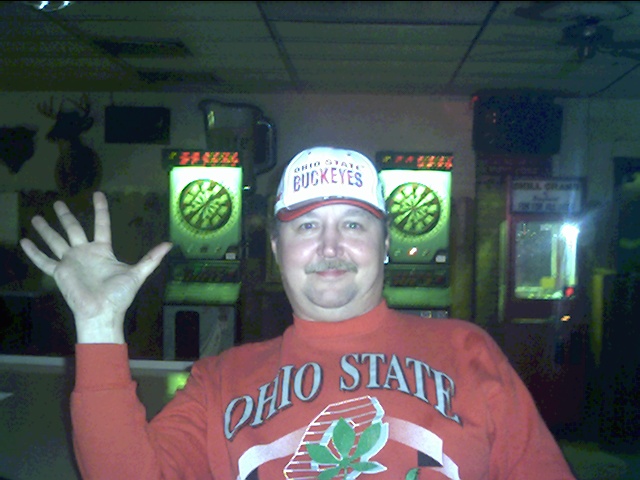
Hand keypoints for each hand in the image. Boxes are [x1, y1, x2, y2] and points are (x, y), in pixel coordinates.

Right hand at [19, 191, 172, 343]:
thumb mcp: (138, 273)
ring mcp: (71, 261)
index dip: (100, 209)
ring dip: (46, 230)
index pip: (101, 224)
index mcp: (103, 251)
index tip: (97, 194)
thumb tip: (170, 244)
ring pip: (55, 240)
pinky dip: (33, 252)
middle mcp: (85, 253)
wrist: (102, 312)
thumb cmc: (120, 295)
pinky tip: (24, 241)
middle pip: (73, 229)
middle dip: (65, 216)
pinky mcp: (59, 273)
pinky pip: (44, 261)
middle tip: (58, 202)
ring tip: (36, 217)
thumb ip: (151, 258)